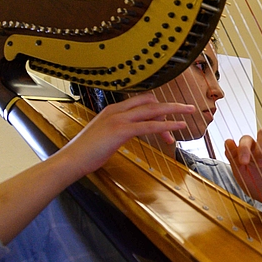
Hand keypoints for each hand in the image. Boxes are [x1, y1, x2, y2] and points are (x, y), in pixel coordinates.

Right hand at [64, 93, 193, 177]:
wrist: (71, 160)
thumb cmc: (86, 152)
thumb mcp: (104, 136)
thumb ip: (118, 131)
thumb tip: (127, 134)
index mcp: (112, 109)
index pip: (141, 101)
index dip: (158, 108)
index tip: (169, 119)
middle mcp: (116, 110)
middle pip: (150, 102)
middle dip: (171, 105)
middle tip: (188, 108)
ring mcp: (118, 119)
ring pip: (153, 110)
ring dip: (175, 110)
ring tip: (190, 112)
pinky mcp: (121, 130)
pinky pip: (150, 125)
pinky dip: (167, 125)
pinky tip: (178, 127)